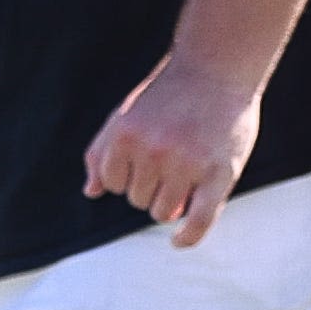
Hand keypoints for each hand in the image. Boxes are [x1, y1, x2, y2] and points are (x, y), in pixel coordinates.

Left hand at [84, 51, 262, 243]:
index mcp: (126, 135)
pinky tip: (178, 241)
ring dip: (171, 202)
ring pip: (163, 212)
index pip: (113, 184)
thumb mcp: (125, 115)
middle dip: (152, 186)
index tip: (147, 156)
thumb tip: (91, 192)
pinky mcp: (219, 175)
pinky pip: (198, 221)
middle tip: (173, 157)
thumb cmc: (169, 94)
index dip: (129, 175)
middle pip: (137, 200)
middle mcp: (154, 151)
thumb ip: (102, 151)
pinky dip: (187, 237)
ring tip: (185, 173)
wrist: (218, 68)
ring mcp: (187, 164)